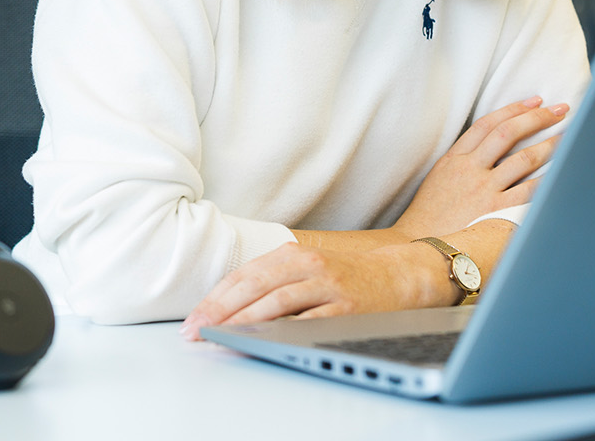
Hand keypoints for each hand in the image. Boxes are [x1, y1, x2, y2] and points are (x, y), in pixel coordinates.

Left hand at [179, 242, 449, 338]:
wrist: (401, 275)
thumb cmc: (348, 276)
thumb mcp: (308, 268)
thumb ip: (275, 281)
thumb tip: (229, 307)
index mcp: (293, 253)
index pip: (243, 276)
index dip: (214, 298)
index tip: (193, 320)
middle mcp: (308, 265)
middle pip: (253, 287)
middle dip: (220, 312)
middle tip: (196, 332)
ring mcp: (328, 286)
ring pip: (276, 303)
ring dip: (243, 322)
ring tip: (221, 337)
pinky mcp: (346, 309)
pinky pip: (309, 322)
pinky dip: (283, 331)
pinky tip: (264, 341)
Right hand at [391, 97, 566, 240]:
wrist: (423, 246)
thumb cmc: (430, 215)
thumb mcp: (439, 178)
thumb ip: (463, 160)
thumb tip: (491, 147)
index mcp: (454, 158)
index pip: (488, 124)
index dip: (514, 109)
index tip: (535, 101)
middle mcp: (470, 169)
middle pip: (508, 133)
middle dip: (538, 118)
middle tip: (561, 110)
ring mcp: (484, 191)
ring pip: (523, 159)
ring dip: (550, 145)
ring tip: (568, 137)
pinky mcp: (495, 213)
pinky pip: (528, 192)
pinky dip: (547, 180)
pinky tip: (563, 172)